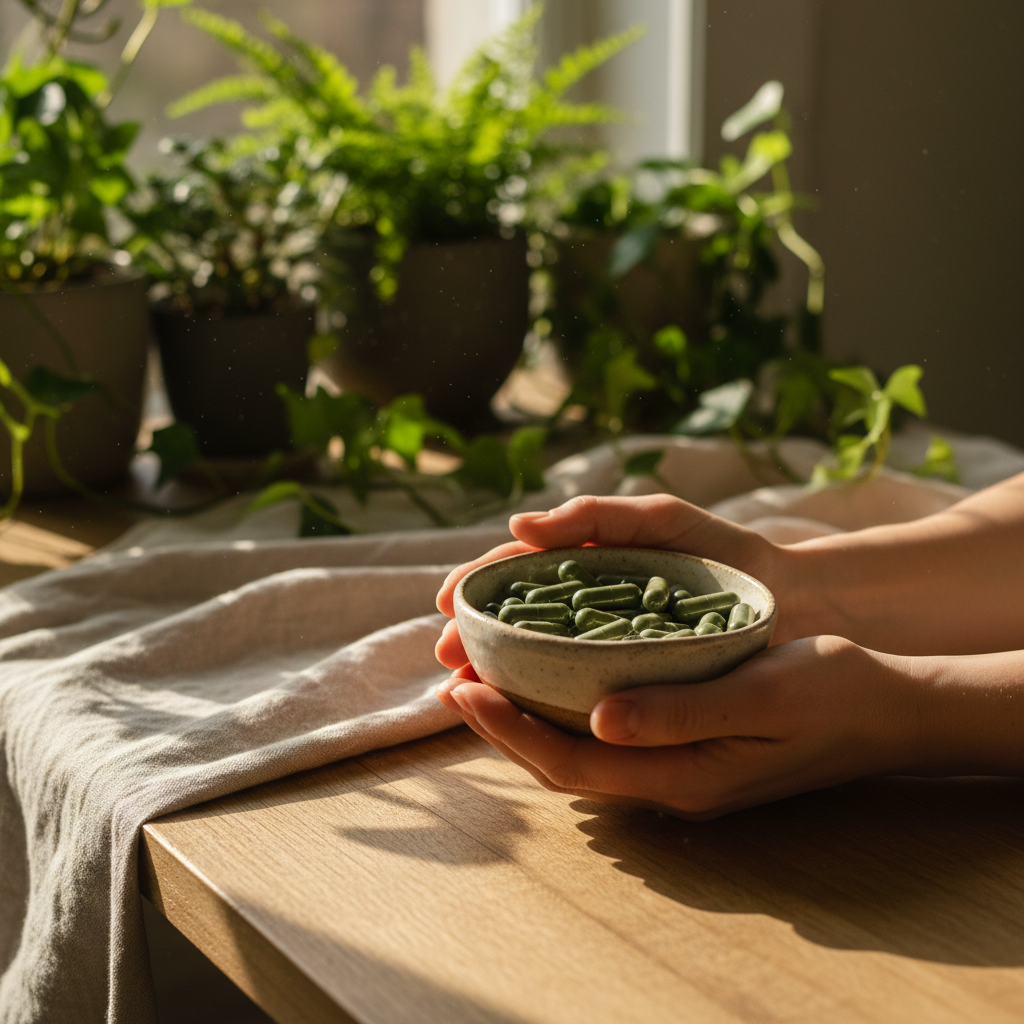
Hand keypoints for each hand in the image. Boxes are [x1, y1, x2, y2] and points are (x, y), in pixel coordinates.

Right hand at [435, 494, 820, 673]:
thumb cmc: (728, 552)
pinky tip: (521, 717)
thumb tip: (516, 527)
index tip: (443, 605)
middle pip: (518, 623)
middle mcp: (589, 610)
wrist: (793, 599)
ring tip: (468, 692)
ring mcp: (609, 652)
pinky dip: (545, 704)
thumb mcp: (662, 521)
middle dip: (476, 637)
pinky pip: (578, 697)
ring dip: (500, 675)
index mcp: (588, 563)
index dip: (478, 586)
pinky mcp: (633, 688)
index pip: (518, 573)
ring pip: (540, 665)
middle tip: (447, 659)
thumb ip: (597, 516)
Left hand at [436, 636, 921, 818]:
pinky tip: (551, 671)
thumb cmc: (833, 693)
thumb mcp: (763, 695)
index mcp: (682, 776)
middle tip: (453, 675)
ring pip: (580, 749)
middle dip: (501, 723)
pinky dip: (566, 704)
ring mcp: (678, 767)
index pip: (572, 763)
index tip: (463, 686)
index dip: (510, 730)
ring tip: (483, 670)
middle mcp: (669, 781)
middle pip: (563, 762)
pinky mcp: (686, 744)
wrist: (888, 710)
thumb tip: (600, 717)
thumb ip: (682, 711)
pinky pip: (607, 732)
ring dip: (527, 714)